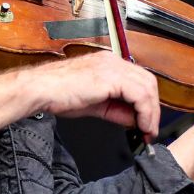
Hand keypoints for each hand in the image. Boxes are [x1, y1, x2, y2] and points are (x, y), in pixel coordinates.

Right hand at [27, 51, 160, 141]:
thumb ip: (116, 109)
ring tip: (147, 131)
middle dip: (153, 108)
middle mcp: (113, 62)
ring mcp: (113, 67)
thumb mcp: (94, 104)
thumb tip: (133, 119)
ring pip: (147, 87)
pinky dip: (145, 112)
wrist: (40, 90)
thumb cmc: (58, 94)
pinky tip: (141, 125)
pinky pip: (139, 94)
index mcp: (109, 64)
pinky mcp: (111, 77)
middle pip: (148, 82)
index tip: (147, 123)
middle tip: (150, 130)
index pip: (139, 80)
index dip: (148, 103)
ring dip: (151, 113)